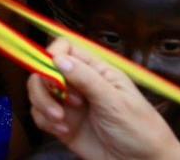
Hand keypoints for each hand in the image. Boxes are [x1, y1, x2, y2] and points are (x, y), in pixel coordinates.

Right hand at [27, 39, 179, 159]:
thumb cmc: (139, 129)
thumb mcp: (115, 102)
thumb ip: (86, 79)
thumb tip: (58, 58)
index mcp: (97, 71)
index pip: (66, 48)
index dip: (53, 55)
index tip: (53, 73)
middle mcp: (80, 84)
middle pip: (45, 70)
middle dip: (45, 85)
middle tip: (63, 103)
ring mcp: (70, 105)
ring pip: (39, 93)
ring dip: (42, 105)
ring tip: (60, 121)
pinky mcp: (64, 125)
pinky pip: (41, 116)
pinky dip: (44, 122)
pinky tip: (63, 131)